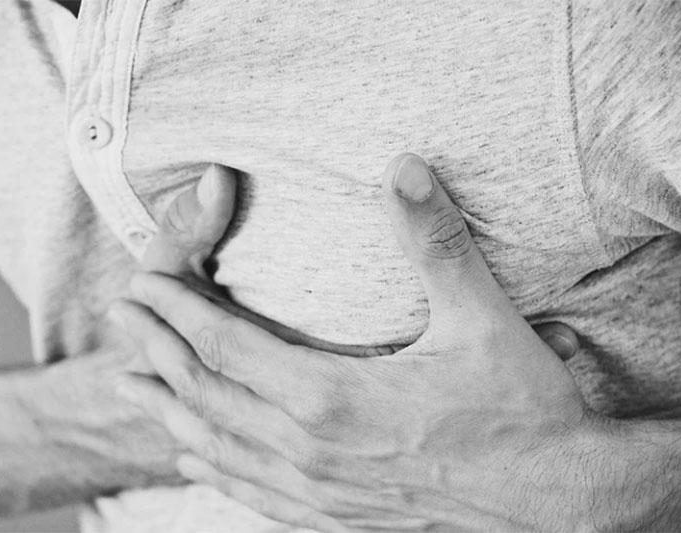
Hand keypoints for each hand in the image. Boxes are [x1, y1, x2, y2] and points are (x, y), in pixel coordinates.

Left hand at [116, 154, 605, 530]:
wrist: (559, 503)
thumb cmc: (522, 412)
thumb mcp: (481, 320)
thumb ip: (434, 242)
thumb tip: (404, 168)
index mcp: (330, 398)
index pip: (224, 348)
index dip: (176, 312)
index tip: (140, 283)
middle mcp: (309, 450)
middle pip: (206, 394)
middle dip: (156, 350)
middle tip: (121, 313)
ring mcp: (317, 493)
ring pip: (216, 448)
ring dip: (168, 410)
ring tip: (128, 385)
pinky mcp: (334, 519)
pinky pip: (251, 494)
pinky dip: (211, 469)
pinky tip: (192, 460)